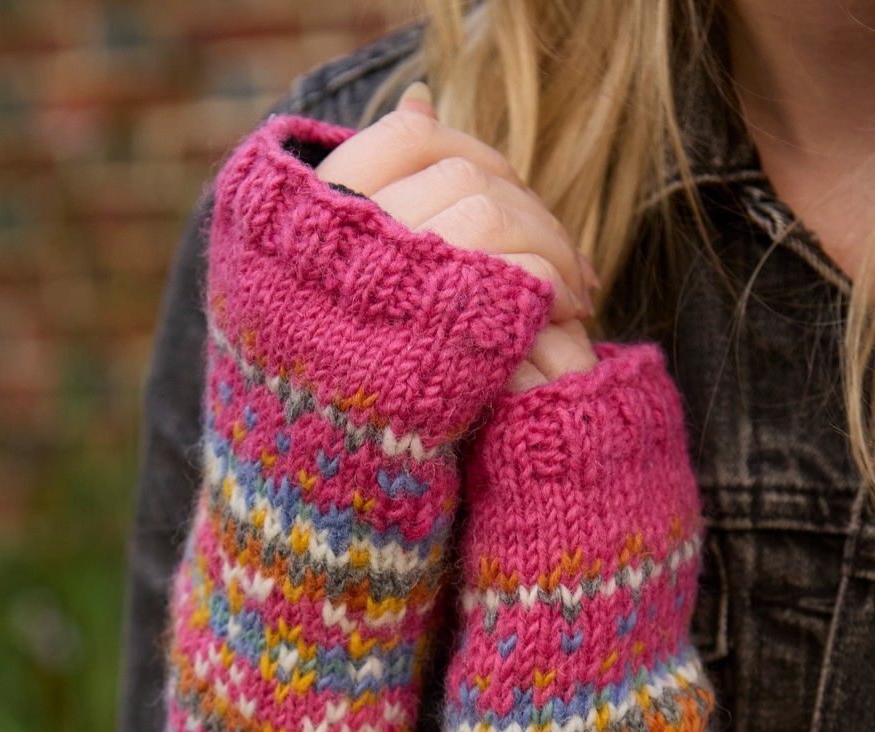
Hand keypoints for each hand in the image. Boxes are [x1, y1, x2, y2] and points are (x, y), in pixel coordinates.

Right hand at [316, 81, 598, 389]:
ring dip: (547, 242)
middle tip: (552, 245)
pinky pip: (517, 271)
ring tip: (572, 288)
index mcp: (302, 227)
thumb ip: (378, 191)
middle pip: (458, 171)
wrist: (334, 490)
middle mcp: (339, 247)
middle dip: (520, 201)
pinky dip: (554, 281)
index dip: (461, 150)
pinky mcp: (443, 335)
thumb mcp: (344, 285)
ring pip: (493, 214)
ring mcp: (391, 286)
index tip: (496, 186)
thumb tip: (421, 98)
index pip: (399, 140)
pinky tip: (566, 310)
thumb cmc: (343, 389)